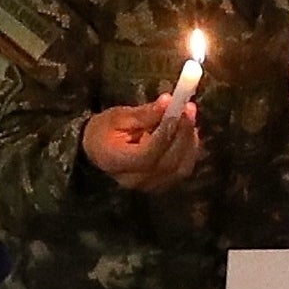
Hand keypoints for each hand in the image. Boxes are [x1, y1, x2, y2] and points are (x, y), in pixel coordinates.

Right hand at [78, 89, 207, 191]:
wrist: (99, 151)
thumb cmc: (104, 131)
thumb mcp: (118, 117)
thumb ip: (143, 114)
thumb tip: (168, 101)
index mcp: (114, 162)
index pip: (147, 154)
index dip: (165, 132)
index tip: (176, 109)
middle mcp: (133, 180)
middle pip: (167, 162)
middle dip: (182, 133)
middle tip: (188, 108)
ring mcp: (149, 186)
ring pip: (180, 167)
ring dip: (189, 140)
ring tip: (187, 116)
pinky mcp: (161, 185)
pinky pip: (183, 169)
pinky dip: (189, 149)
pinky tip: (185, 131)